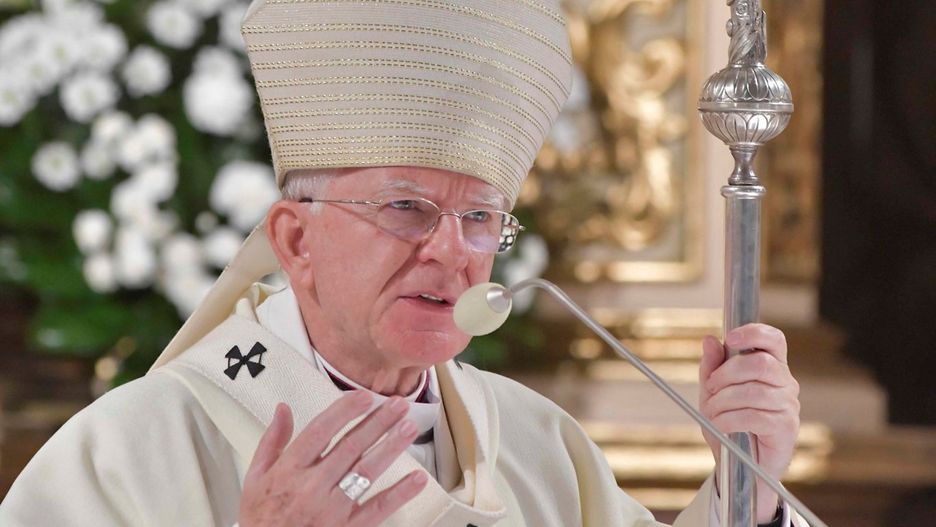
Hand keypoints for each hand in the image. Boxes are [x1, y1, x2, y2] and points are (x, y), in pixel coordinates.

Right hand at [239, 391, 426, 526]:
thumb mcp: (255, 477)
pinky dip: (400, 493)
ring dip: (391, 447)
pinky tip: (417, 478)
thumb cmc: (261, 518)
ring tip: (409, 428)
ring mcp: (332, 509)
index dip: (344, 411)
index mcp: (289, 470)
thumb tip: (283, 409)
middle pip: (350, 446)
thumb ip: (272, 441)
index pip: (320, 431)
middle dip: (378, 422)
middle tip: (398, 404)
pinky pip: (378, 508)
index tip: (364, 396)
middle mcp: (312, 486)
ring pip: (366, 471)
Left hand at [698, 323, 800, 523]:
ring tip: (713, 412)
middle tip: (711, 389)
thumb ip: (712, 367)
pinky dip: (730, 420)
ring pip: (753, 391)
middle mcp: (785, 382)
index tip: (730, 339)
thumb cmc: (729, 425)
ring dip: (724, 401)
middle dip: (726, 374)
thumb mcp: (713, 393)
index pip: (773, 339)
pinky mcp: (786, 427)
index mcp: (771, 366)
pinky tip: (721, 426)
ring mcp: (788, 405)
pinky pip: (754, 416)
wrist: (739, 465)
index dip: (754, 333)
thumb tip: (709, 340)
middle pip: (759, 364)